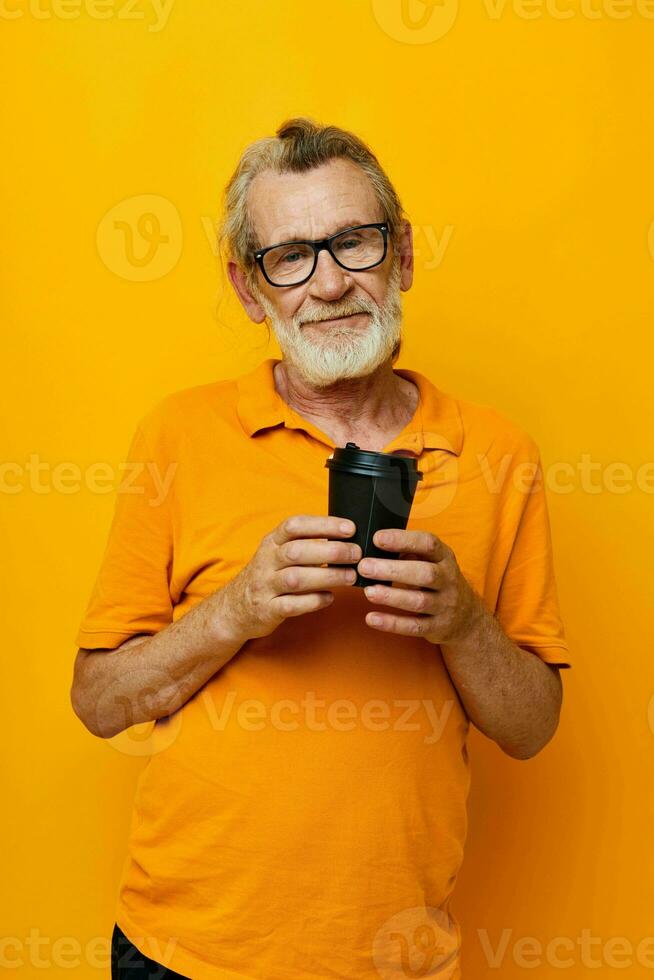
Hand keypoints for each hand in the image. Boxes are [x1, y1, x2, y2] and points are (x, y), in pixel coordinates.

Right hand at [220, 515, 360, 641]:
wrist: (235, 608)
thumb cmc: (269, 576)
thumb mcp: (278, 553)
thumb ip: (305, 544)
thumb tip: (345, 536)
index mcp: (271, 542)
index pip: (294, 526)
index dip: (323, 524)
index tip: (349, 528)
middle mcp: (265, 561)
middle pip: (296, 551)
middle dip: (331, 551)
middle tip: (356, 554)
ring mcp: (264, 586)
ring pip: (295, 578)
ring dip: (327, 576)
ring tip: (350, 576)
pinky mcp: (267, 610)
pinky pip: (291, 605)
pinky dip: (313, 601)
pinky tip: (329, 598)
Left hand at [357, 529, 482, 643]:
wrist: (466, 617)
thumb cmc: (438, 580)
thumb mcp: (432, 561)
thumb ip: (409, 552)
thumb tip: (373, 547)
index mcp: (444, 557)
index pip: (428, 543)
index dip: (403, 540)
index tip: (377, 538)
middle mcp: (448, 580)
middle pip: (424, 574)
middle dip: (393, 570)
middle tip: (365, 567)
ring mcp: (445, 605)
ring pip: (419, 601)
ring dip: (391, 597)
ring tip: (368, 591)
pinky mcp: (437, 627)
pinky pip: (414, 626)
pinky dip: (392, 623)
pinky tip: (372, 618)